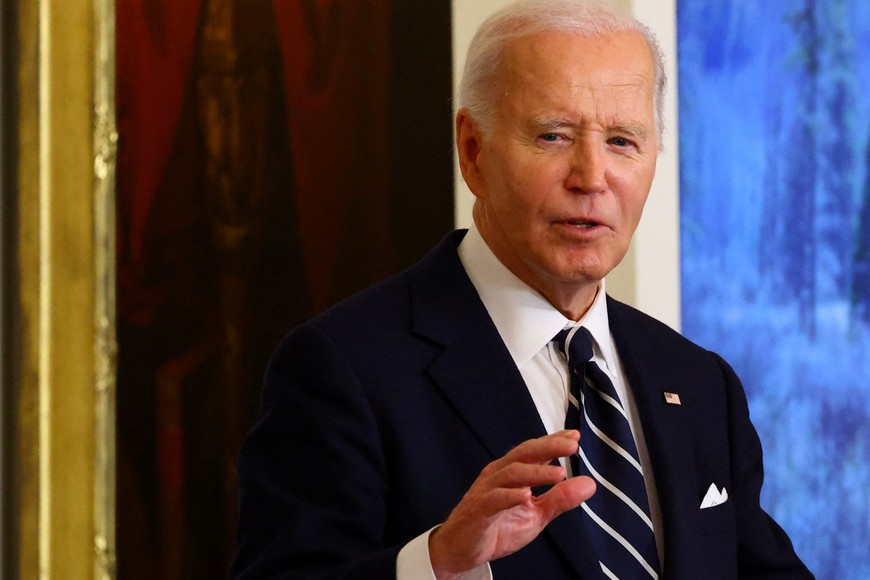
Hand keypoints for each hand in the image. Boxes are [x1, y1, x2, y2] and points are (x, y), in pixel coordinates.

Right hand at [428, 430, 595, 578]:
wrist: (462, 548)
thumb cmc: (498, 526)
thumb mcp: (536, 515)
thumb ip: (560, 499)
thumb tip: (589, 484)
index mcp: (512, 471)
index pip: (535, 450)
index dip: (554, 440)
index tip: (575, 436)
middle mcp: (499, 474)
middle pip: (524, 454)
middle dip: (548, 447)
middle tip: (571, 445)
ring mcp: (487, 490)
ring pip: (511, 473)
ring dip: (536, 472)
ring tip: (559, 474)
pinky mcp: (478, 509)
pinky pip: (494, 499)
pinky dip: (510, 496)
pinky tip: (526, 495)